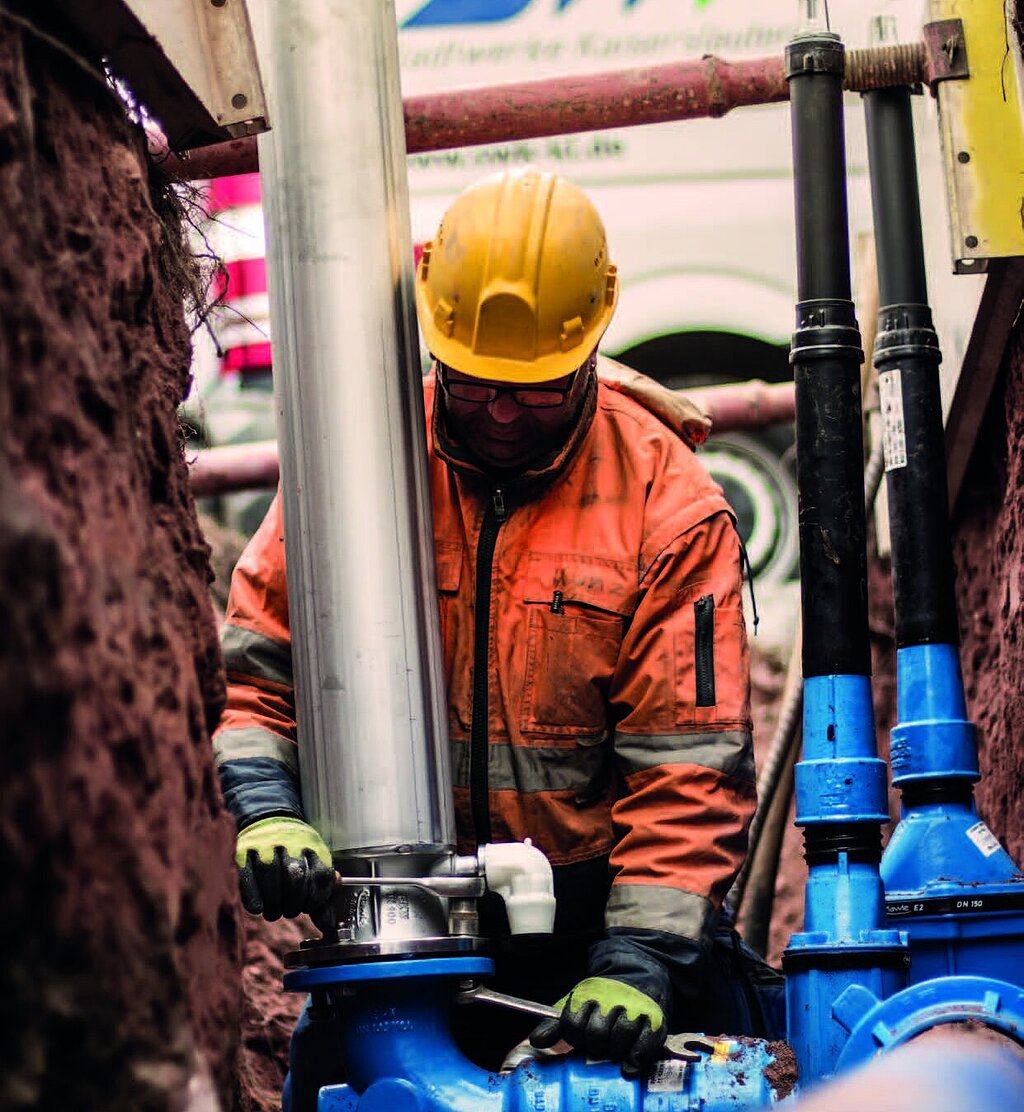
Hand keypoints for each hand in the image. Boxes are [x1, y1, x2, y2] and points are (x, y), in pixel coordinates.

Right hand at [235, 816, 334, 920]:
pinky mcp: (242, 850)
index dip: (316, 898)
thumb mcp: (313, 865)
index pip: (321, 874)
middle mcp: (290, 841)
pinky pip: (246, 874)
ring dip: (274, 902)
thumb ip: (322, 894)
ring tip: (274, 912)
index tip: (309, 907)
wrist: (267, 819)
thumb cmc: (294, 853)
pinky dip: (252, 895)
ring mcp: (265, 844)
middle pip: (295, 875)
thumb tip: (329, 925)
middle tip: (290, 912)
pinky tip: (257, 908)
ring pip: (270, 874)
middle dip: (294, 902)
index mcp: (313, 845)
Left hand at [529, 976, 666, 1077]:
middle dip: (595, 1046)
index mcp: (588, 994)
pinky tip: (629, 1064)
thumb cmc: (603, 998)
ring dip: (614, 1051)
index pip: (572, 1025)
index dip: (575, 1037)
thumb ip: (556, 1024)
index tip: (581, 1037)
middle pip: (595, 1035)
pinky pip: (643, 1045)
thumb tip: (536, 1040)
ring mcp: (634, 1007)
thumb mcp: (578, 1004)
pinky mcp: (654, 1018)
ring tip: (613, 1049)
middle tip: (599, 1044)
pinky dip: (635, 1058)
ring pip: (619, 1040)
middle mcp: (611, 998)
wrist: (638, 975)